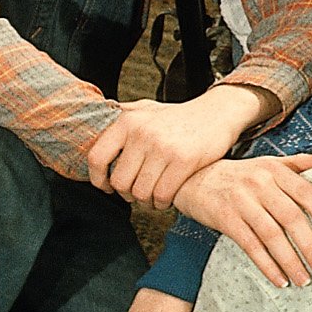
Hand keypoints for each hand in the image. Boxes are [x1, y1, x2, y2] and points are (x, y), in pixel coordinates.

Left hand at [84, 85, 264, 209]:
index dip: (98, 179)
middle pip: (120, 182)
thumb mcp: (146, 108)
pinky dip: (162, 203)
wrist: (217, 112)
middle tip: (137, 192)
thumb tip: (94, 125)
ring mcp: (163, 147)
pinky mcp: (184, 161)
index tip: (107, 187)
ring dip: (146, 201)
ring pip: (140, 192)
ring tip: (153, 196)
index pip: (97, 157)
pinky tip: (166, 198)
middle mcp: (142, 132)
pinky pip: (162, 195)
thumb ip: (121, 116)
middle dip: (127, 194)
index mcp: (128, 121)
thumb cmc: (179, 117)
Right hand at [178, 148, 311, 287]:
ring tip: (303, 279)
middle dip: (309, 245)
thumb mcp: (268, 163)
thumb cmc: (238, 174)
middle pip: (291, 217)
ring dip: (290, 260)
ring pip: (271, 235)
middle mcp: (260, 184)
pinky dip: (266, 265)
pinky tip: (279, 279)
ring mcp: (242, 202)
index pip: (306, 192)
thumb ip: (300, 162)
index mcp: (275, 170)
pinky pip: (250, 246)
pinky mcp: (226, 219)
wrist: (193, 178)